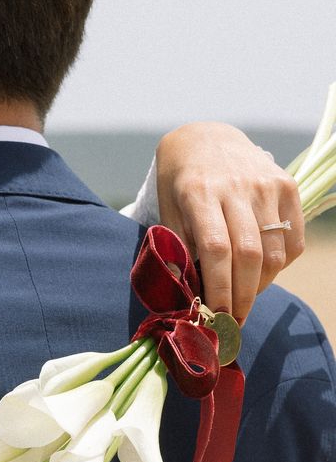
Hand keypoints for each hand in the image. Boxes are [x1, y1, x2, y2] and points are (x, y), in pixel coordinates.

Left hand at [154, 123, 304, 322]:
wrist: (205, 140)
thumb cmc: (180, 185)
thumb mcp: (168, 212)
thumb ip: (177, 250)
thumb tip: (185, 297)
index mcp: (199, 193)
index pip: (215, 250)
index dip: (218, 288)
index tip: (214, 316)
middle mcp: (236, 186)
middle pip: (248, 255)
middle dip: (241, 297)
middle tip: (232, 322)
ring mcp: (266, 185)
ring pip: (274, 252)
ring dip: (260, 285)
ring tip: (244, 298)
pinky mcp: (287, 185)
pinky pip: (293, 240)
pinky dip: (280, 266)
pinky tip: (261, 272)